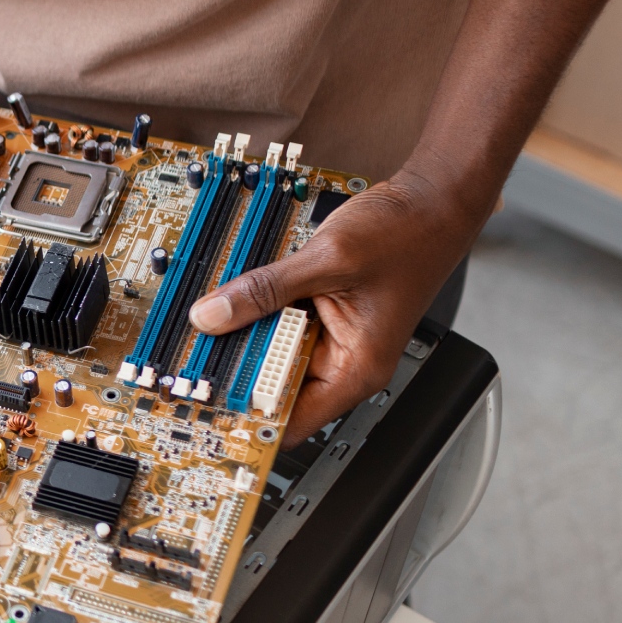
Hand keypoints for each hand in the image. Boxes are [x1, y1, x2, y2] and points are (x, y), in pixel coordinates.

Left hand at [186, 170, 479, 443]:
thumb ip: (266, 289)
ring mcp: (331, 338)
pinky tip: (231, 301)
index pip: (292, 421)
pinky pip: (278, 324)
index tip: (207, 409)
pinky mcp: (321, 314)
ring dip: (242, 339)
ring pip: (271, 353)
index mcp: (356, 368)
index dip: (247, 419)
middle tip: (189, 358)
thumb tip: (212, 314)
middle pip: (274, 386)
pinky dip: (255, 313)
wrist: (431, 201)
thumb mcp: (328, 259)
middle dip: (234, 372)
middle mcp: (344, 361)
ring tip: (205, 325)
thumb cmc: (407, 234)